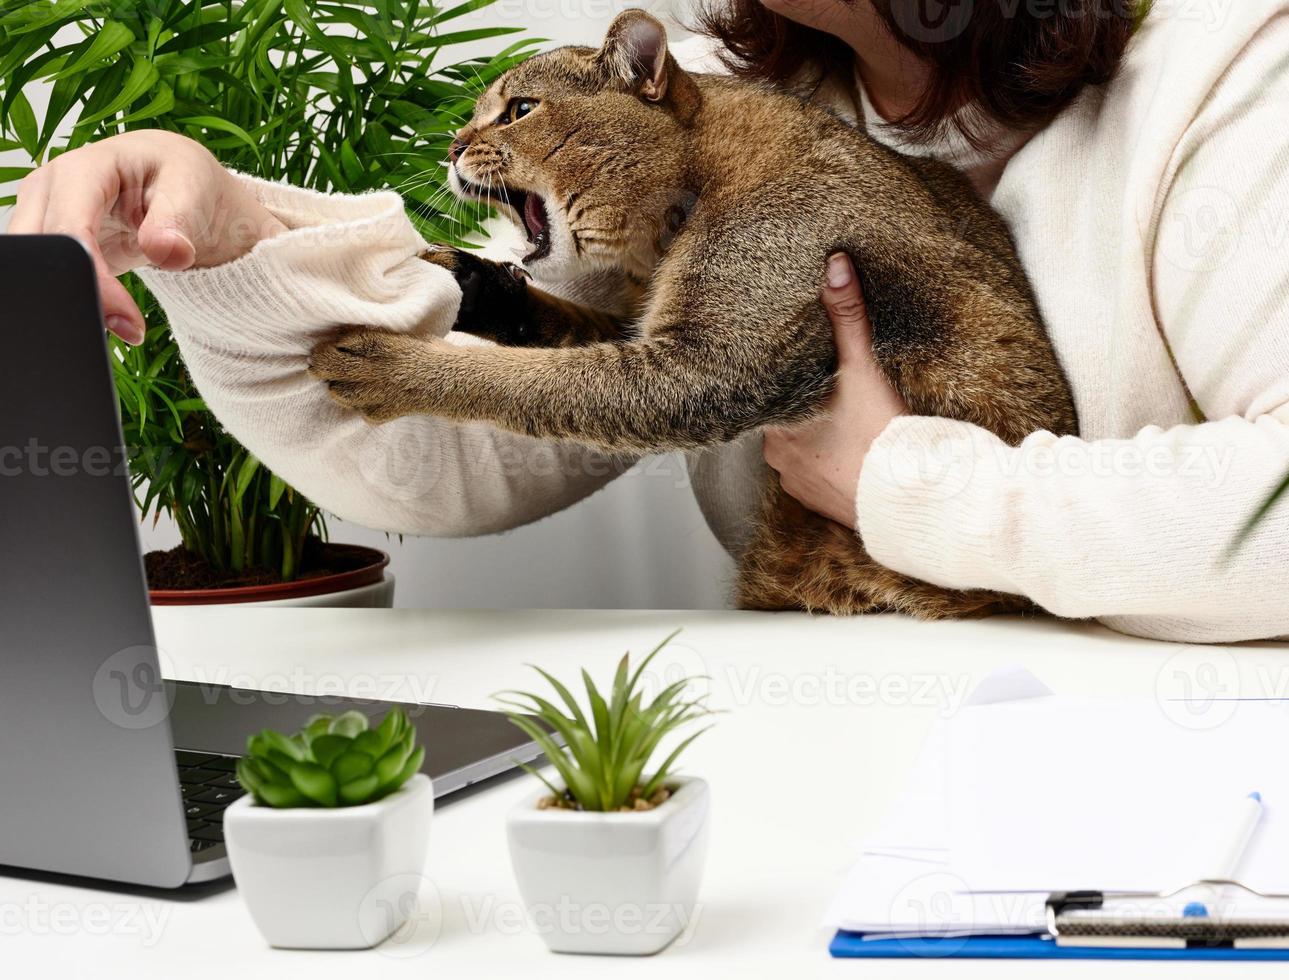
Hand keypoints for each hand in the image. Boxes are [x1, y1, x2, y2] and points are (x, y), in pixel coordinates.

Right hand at [7, 130, 286, 343]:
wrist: (176, 188)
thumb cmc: (182, 178)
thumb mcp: (192, 188)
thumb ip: (178, 220)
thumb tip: (166, 250)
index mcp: (84, 168)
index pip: (71, 229)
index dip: (94, 278)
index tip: (128, 318)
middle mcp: (51, 189)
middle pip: (38, 253)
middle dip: (78, 297)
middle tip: (128, 328)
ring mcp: (44, 216)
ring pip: (33, 269)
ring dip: (74, 303)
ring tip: (124, 323)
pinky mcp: (50, 243)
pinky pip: (47, 277)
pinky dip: (74, 301)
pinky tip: (111, 316)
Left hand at [763, 253, 907, 527]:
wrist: (909, 500)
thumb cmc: (882, 436)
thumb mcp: (862, 368)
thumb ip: (847, 317)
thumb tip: (834, 265)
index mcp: (776, 424)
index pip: (764, 392)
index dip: (779, 377)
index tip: (792, 365)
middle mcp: (776, 458)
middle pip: (781, 419)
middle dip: (801, 405)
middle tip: (826, 389)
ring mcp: (796, 484)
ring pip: (796, 449)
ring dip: (814, 436)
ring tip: (841, 419)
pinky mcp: (818, 504)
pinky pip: (815, 476)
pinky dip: (828, 463)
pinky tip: (849, 451)